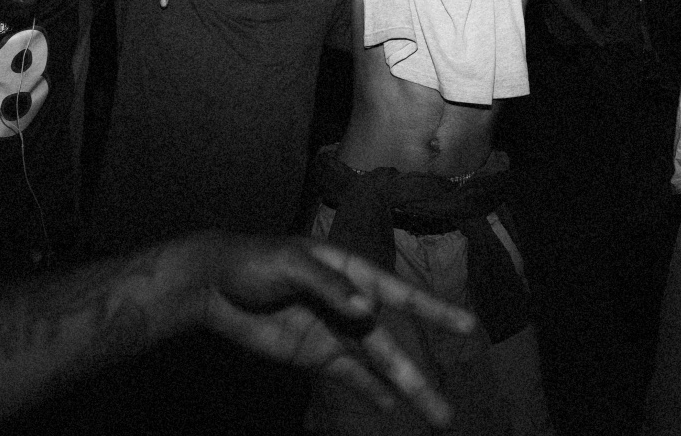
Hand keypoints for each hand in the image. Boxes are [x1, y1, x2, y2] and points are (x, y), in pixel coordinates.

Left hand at [190, 235, 475, 429]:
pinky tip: (389, 406)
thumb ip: (328, 285)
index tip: (469, 326)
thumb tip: (368, 309)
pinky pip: (348, 375)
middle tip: (447, 415)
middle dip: (419, 378)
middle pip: (391, 343)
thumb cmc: (253, 262)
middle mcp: (350, 304)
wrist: (211, 285)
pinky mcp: (313, 353)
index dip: (434, 310)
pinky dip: (370, 390)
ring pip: (376, 365)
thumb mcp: (289, 264)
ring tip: (434, 418)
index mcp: (350, 272)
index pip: (398, 294)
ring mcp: (333, 330)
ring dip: (403, 390)